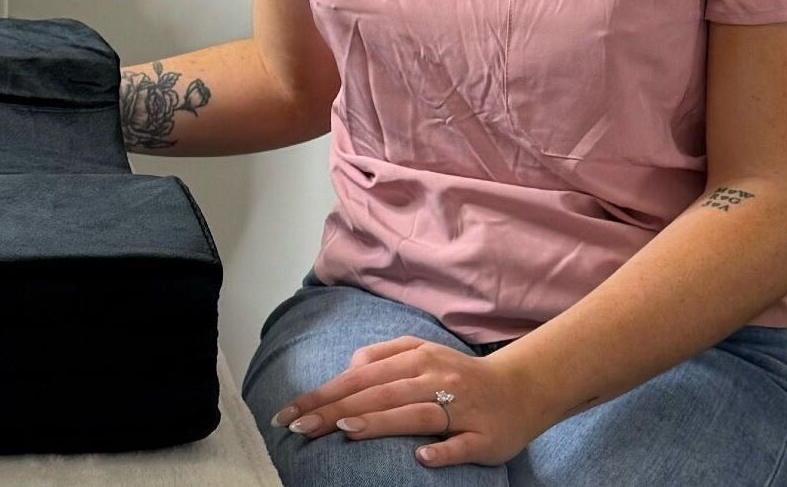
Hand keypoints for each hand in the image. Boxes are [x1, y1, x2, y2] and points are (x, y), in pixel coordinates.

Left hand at [270, 336, 553, 468]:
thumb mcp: (420, 353)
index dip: (322, 394)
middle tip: (299, 427)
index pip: (357, 376)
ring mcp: (460, 408)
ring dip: (379, 421)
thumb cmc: (459, 375)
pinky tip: (420, 459)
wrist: (523, 387)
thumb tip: (347, 368)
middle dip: (335, 409)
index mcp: (414, 358)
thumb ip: (382, 356)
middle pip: (377, 393)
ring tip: (345, 429)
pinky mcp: (485, 436)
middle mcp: (434, 378)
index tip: (288, 413)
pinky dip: (442, 451)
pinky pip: (461, 445)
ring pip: (414, 414)